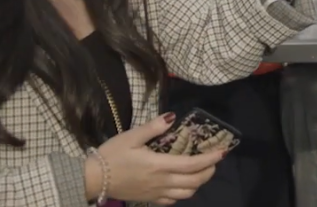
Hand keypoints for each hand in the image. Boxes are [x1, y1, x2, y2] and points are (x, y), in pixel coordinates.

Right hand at [85, 113, 224, 205]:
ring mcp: (156, 194)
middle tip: (214, 160)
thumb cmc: (111, 155)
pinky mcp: (149, 200)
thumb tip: (172, 117)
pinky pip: (172, 201)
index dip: (211, 159)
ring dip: (198, 183)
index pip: (193, 165)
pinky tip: (181, 184)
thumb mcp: (131, 136)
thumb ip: (153, 127)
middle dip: (209, 171)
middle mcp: (162, 182)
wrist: (93, 179)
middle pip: (195, 182)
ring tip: (201, 171)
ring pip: (186, 194)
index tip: (223, 151)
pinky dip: (183, 193)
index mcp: (160, 165)